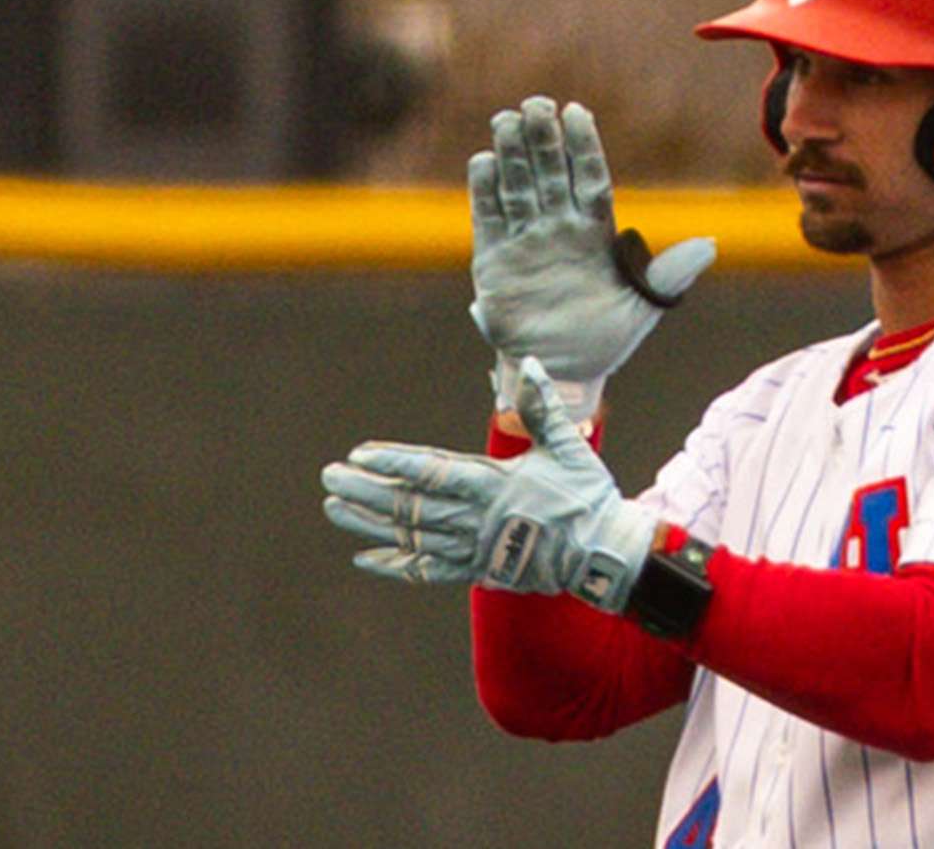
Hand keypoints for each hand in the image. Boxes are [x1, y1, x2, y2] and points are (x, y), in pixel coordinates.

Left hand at [321, 357, 657, 610]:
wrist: (603, 554)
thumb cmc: (587, 495)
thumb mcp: (568, 445)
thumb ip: (543, 407)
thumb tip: (531, 363)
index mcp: (494, 484)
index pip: (433, 472)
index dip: (395, 463)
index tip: (360, 454)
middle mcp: (476, 518)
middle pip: (410, 504)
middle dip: (366, 490)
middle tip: (330, 476)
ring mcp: (473, 547)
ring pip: (411, 535)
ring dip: (369, 522)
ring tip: (333, 507)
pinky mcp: (477, 569)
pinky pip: (428, 570)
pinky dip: (396, 565)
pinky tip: (365, 559)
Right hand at [468, 97, 714, 416]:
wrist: (565, 372)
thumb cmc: (608, 337)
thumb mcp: (644, 306)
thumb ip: (670, 274)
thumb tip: (710, 246)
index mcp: (596, 232)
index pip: (589, 179)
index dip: (583, 146)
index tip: (577, 112)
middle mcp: (559, 228)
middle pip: (550, 174)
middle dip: (543, 140)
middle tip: (536, 104)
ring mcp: (526, 242)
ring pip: (518, 188)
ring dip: (512, 155)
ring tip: (506, 119)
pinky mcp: (494, 262)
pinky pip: (489, 220)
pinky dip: (485, 192)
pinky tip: (484, 161)